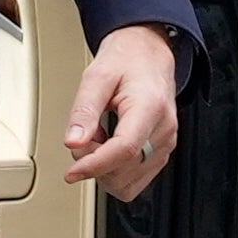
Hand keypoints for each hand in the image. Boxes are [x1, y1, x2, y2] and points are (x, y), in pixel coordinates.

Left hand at [63, 24, 181, 202]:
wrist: (148, 54)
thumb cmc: (126, 61)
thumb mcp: (97, 76)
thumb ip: (84, 111)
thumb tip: (73, 143)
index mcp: (150, 107)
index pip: (125, 149)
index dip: (95, 165)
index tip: (72, 172)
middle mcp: (164, 130)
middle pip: (125, 170)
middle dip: (94, 163)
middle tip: (83, 136)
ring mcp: (166, 143)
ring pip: (130, 183)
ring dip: (105, 170)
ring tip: (97, 140)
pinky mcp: (162, 152)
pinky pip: (135, 180)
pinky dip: (115, 172)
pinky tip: (108, 148)